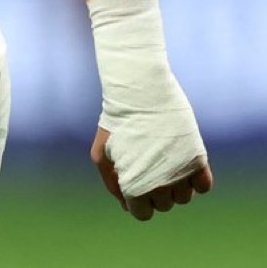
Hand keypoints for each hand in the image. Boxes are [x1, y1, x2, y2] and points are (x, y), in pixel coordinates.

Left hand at [91, 125, 213, 220]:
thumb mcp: (102, 152)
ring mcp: (180, 172)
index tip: (136, 183)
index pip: (143, 214)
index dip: (138, 201)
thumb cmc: (118, 121)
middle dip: (155, 191)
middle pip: (164, 205)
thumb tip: (126, 204)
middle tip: (148, 165)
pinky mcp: (197, 158)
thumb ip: (111, 182)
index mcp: (135, 185)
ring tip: (164, 161)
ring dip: (176, 186)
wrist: (140, 92)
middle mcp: (159, 184)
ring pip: (184, 198)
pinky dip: (196, 180)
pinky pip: (204, 186)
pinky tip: (183, 162)